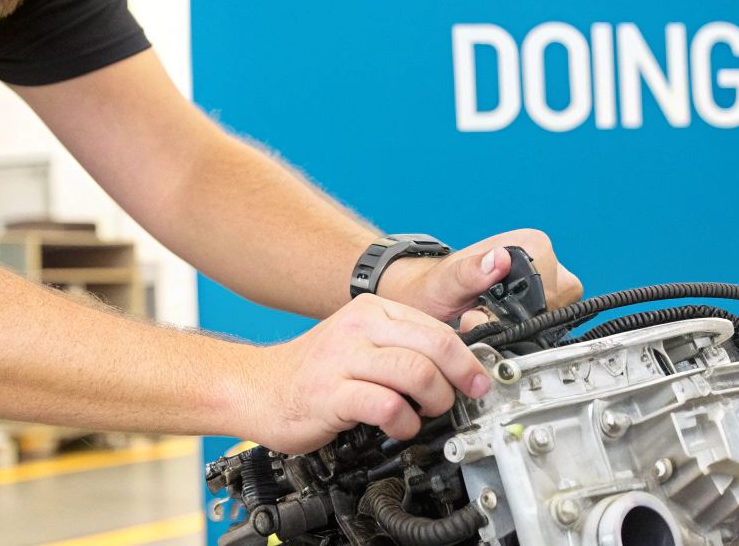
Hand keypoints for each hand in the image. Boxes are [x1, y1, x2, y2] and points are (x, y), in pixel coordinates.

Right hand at [237, 294, 490, 453]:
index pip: (438, 327)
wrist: (258, 389)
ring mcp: (342, 358)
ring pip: (416, 372)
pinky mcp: (330, 393)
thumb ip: (403, 347)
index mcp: (371, 310)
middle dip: (461, 378)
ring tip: (428, 414)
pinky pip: (386, 405)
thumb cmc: (317, 374)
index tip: (480, 380)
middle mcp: (358, 326)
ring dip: (436, 401)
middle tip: (465, 399)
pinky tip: (399, 428)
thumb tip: (460, 362)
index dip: (468, 358)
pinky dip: (404, 422)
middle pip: (435, 345)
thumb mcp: (362, 344)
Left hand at [377, 228, 582, 331]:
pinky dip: (517, 333)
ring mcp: (544, 282)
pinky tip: (492, 325)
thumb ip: (469, 272)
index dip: (523, 313)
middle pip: (553, 309)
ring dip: (516, 329)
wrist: (423, 298)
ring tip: (483, 321)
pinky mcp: (538, 301)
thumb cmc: (433, 287)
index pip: (551, 291)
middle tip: (481, 319)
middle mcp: (544, 260)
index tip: (491, 315)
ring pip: (549, 321)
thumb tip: (499, 258)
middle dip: (518, 323)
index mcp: (531, 244)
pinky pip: (541, 327)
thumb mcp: (445, 282)